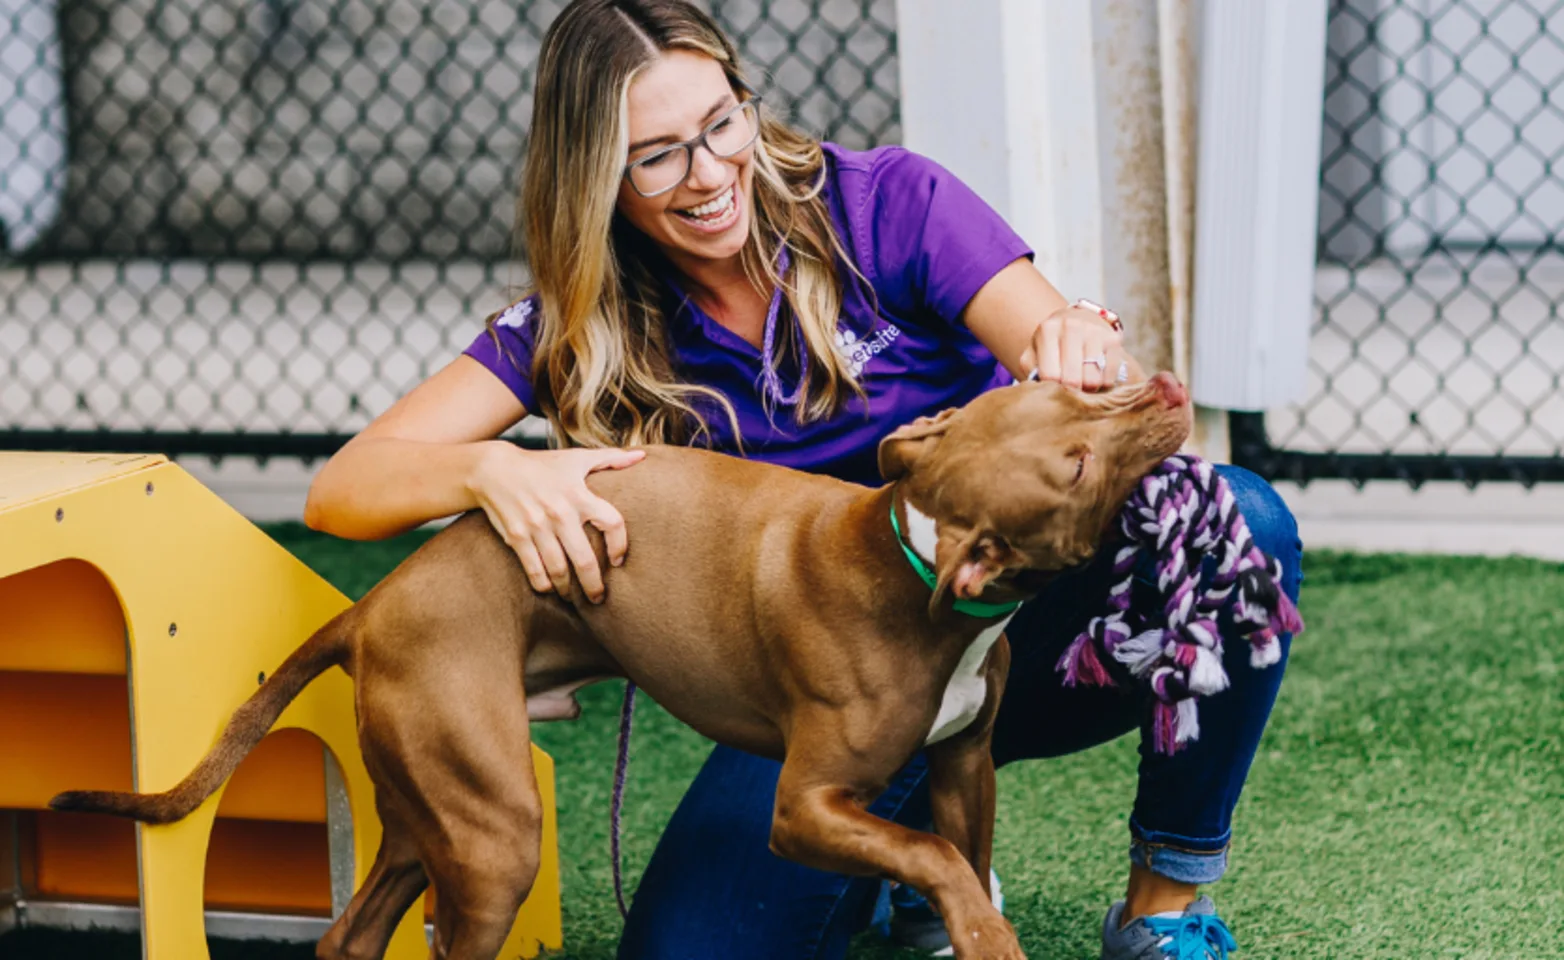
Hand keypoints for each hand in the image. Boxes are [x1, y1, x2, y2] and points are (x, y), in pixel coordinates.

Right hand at [467, 443, 645, 602]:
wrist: (494, 469)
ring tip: (573, 597)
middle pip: (585, 559)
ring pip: (558, 569)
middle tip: (599, 599)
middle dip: (594, 585)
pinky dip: (543, 584)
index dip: (620, 545)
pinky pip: (534, 569)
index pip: (612, 523)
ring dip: (567, 589)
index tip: (618, 561)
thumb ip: (610, 459)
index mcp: (579, 494)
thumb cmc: (541, 465)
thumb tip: (641, 456)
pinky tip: (549, 589)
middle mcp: (560, 512)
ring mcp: (537, 526)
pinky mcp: (517, 537)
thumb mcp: (576, 458)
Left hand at [1018, 304, 1143, 391]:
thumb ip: (1031, 371)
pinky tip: (1096, 377)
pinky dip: (1104, 383)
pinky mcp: (1113, 340)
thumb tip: (1039, 393)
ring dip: (1088, 389)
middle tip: (1070, 391)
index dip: (1052, 389)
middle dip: (1071, 392)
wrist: (1076, 320)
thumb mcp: (1034, 353)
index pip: (1050, 374)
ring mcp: (1094, 332)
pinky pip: (1110, 375)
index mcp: (1047, 330)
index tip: (1054, 390)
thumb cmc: (1052, 344)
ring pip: (1092, 379)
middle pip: (1072, 379)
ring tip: (1083, 384)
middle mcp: (1071, 327)